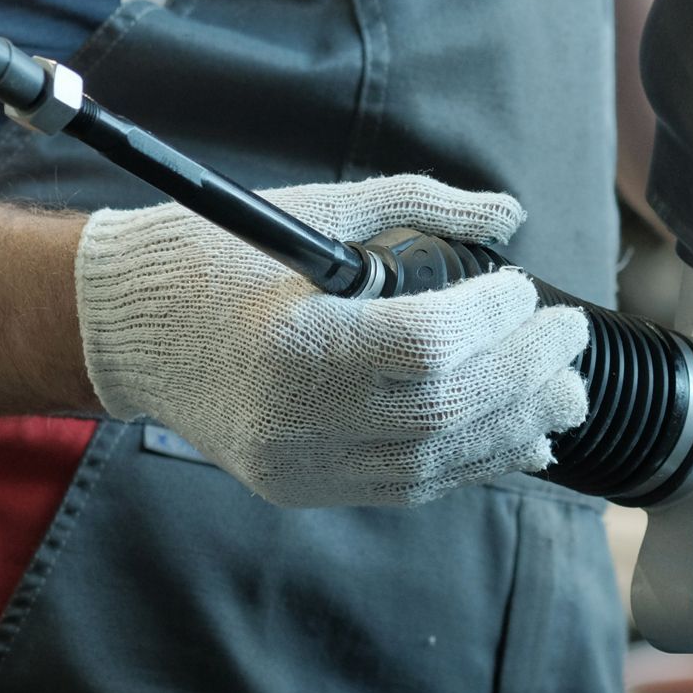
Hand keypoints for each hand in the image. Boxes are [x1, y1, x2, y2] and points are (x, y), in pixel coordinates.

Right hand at [75, 174, 588, 506]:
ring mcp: (299, 464)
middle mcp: (295, 416)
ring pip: (437, 460)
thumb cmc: (214, 259)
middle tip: (570, 338)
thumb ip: (418, 204)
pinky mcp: (303, 489)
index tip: (526, 291)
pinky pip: (408, 486)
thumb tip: (510, 212)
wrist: (121, 329)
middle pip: (446, 408)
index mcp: (294, 341)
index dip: (494, 321)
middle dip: (526, 373)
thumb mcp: (315, 211)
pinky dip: (472, 461)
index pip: (426, 346)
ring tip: (564, 392)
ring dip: (515, 425)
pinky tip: (519, 436)